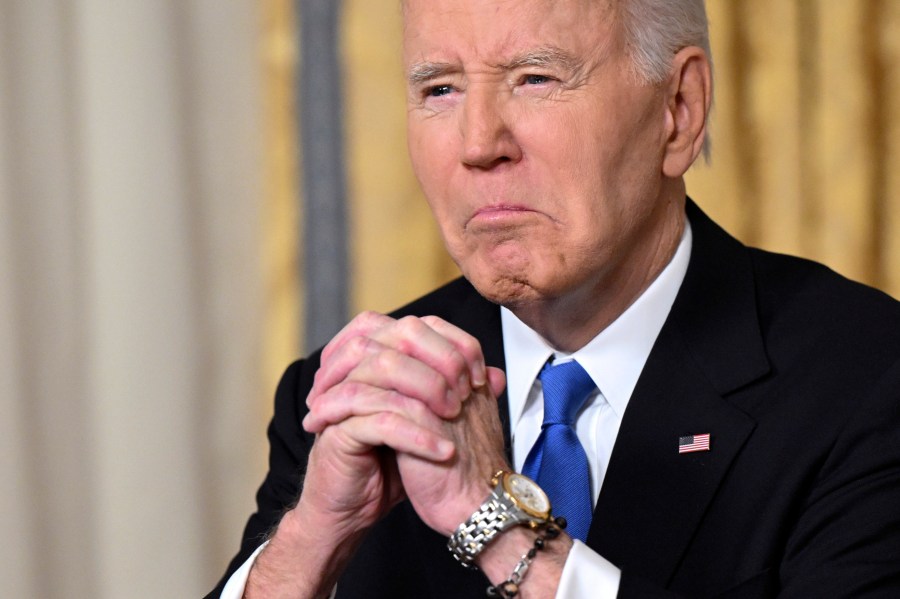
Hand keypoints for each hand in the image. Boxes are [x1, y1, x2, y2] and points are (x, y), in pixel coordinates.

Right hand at [247, 312, 493, 596]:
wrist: (353, 508)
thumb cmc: (389, 464)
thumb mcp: (429, 423)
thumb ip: (457, 395)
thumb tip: (495, 375)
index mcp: (375, 362)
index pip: (412, 326)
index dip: (451, 344)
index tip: (479, 376)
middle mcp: (354, 372)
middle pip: (395, 337)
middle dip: (439, 360)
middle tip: (467, 392)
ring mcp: (340, 397)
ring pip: (382, 370)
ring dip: (426, 389)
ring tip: (455, 415)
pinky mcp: (334, 430)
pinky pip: (375, 421)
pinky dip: (414, 434)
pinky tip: (441, 450)